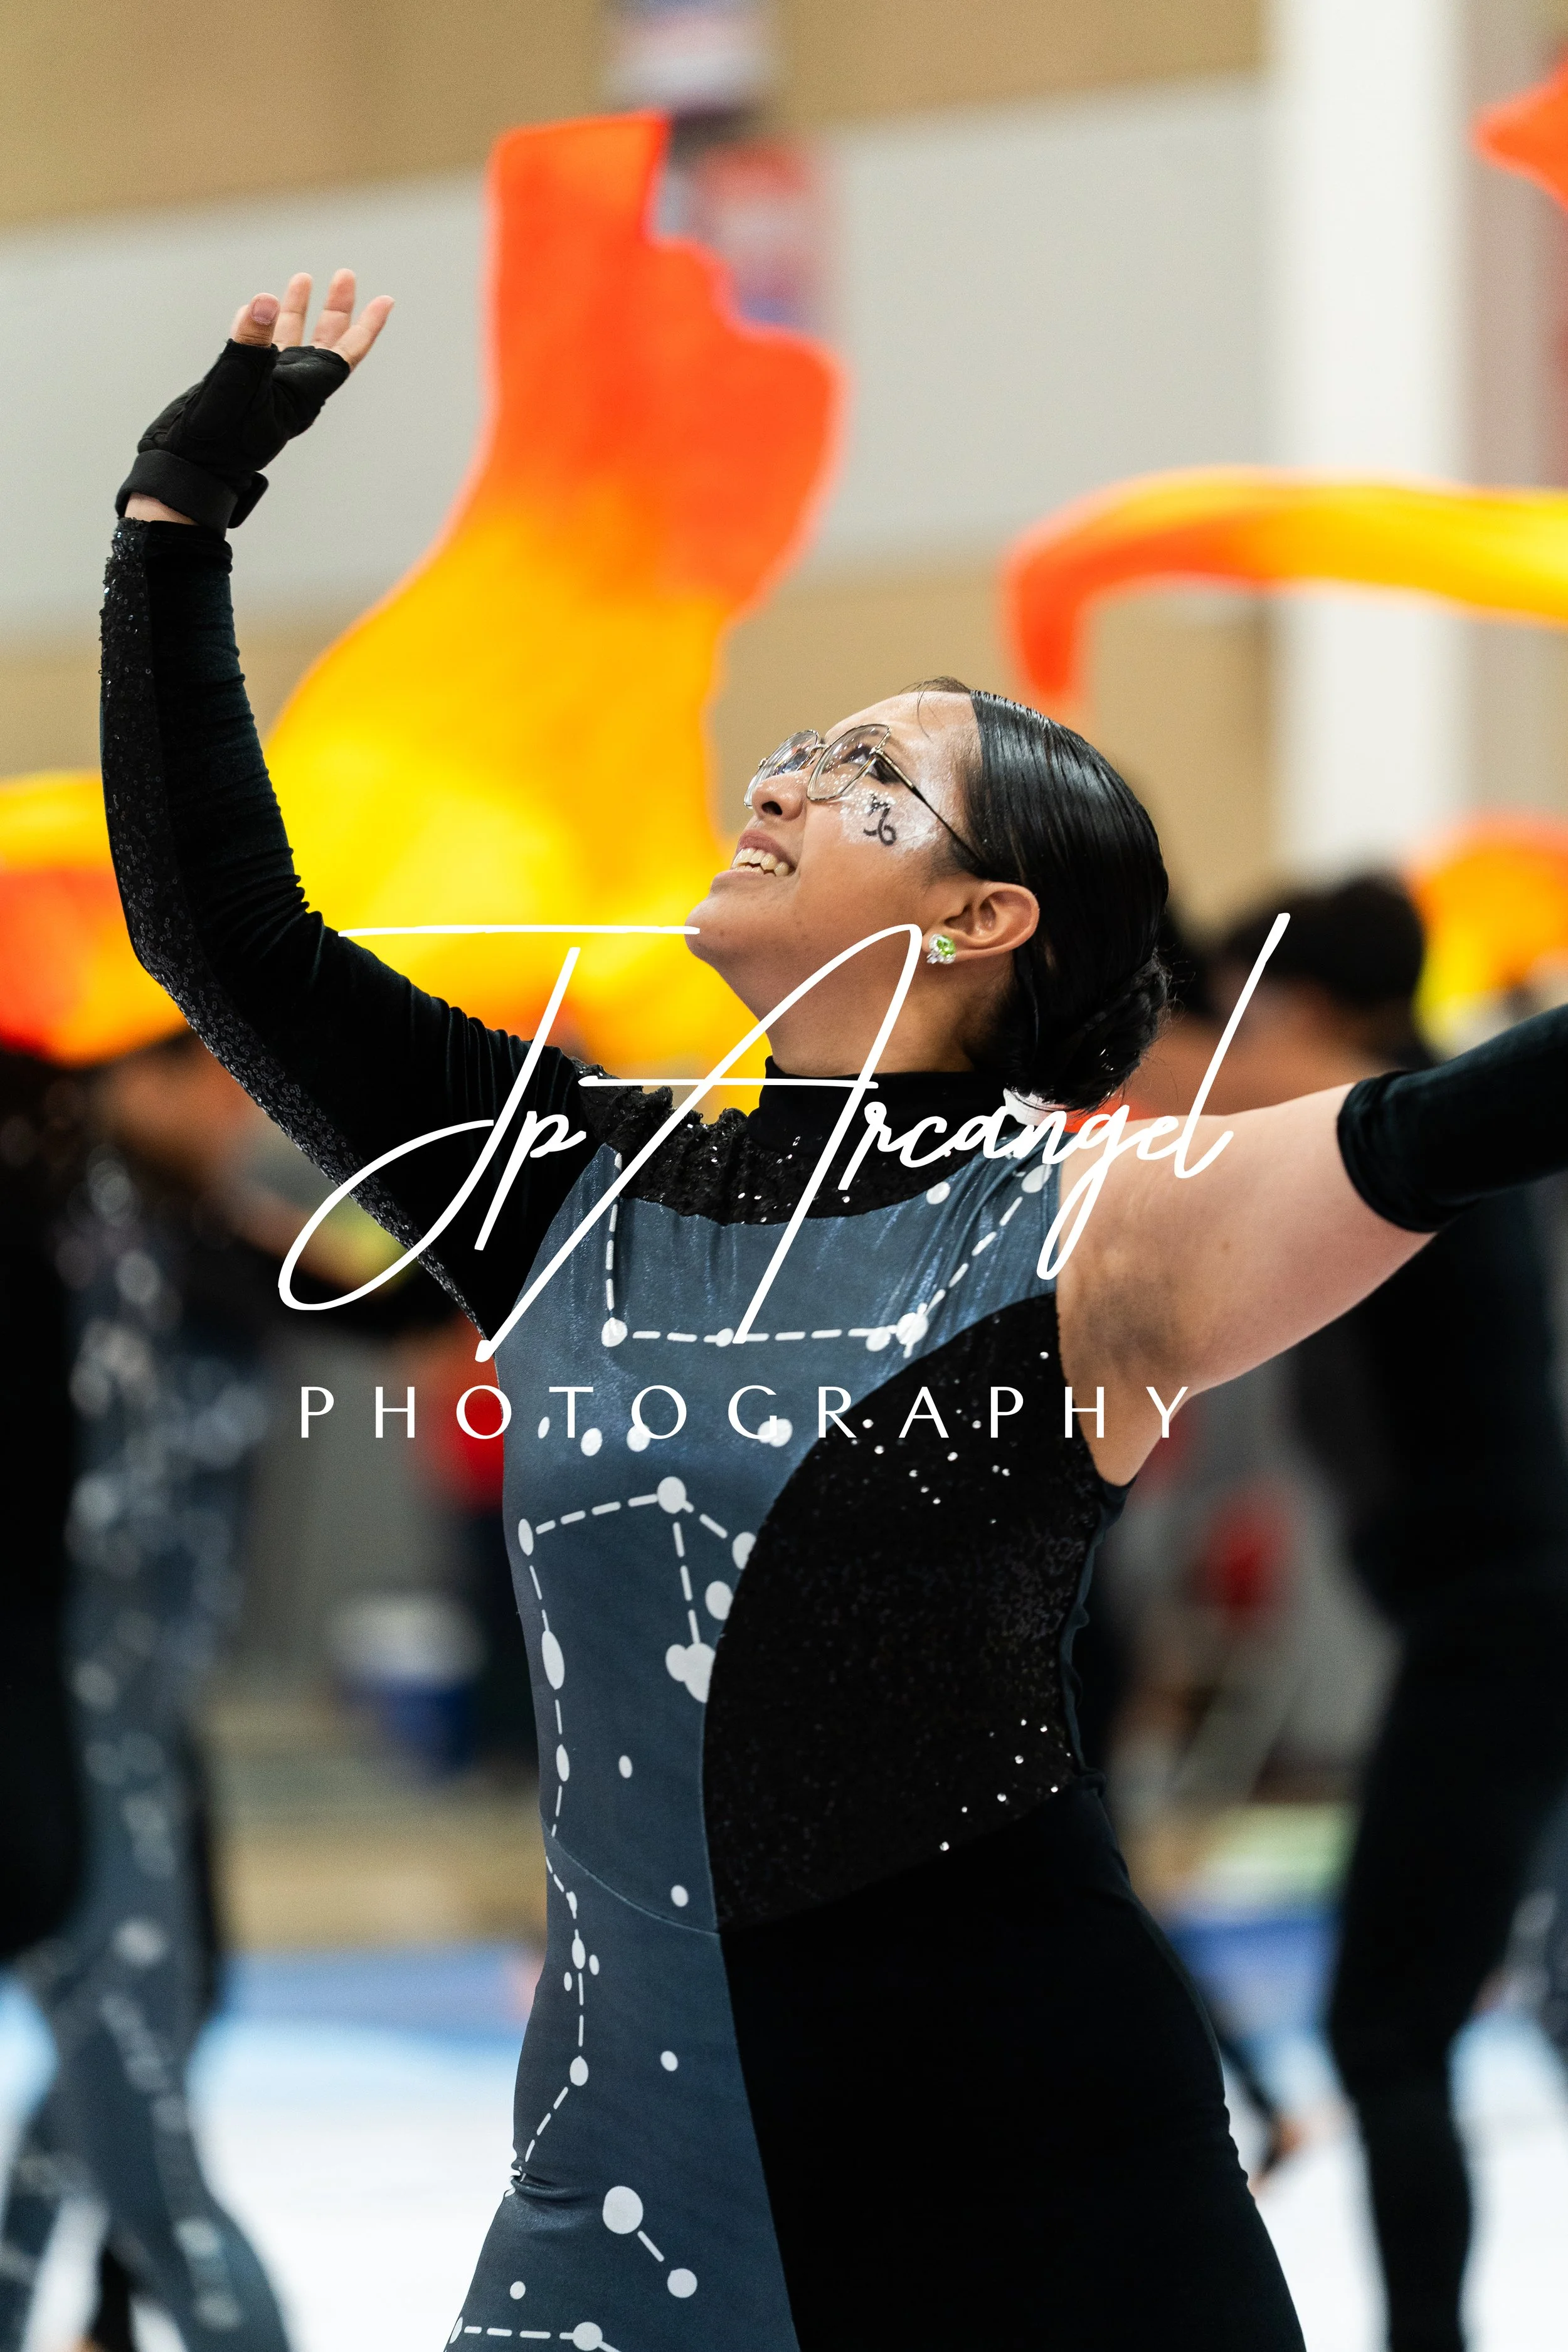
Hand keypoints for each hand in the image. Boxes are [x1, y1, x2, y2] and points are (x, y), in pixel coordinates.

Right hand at [119, 269, 393, 529]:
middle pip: (323, 342)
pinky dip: (260, 327)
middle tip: (345, 275)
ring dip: (297, 310)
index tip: (385, 301)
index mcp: (302, 392)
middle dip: (336, 308)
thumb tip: (265, 300)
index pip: (343, 354)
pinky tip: (255, 310)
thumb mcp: (236, 384)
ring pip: (291, 340)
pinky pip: (259, 349)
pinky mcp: (242, 384)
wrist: (190, 466)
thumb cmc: (219, 437)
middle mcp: (290, 387)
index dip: (366, 327)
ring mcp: (266, 386)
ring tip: (303, 279)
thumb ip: (251, 343)